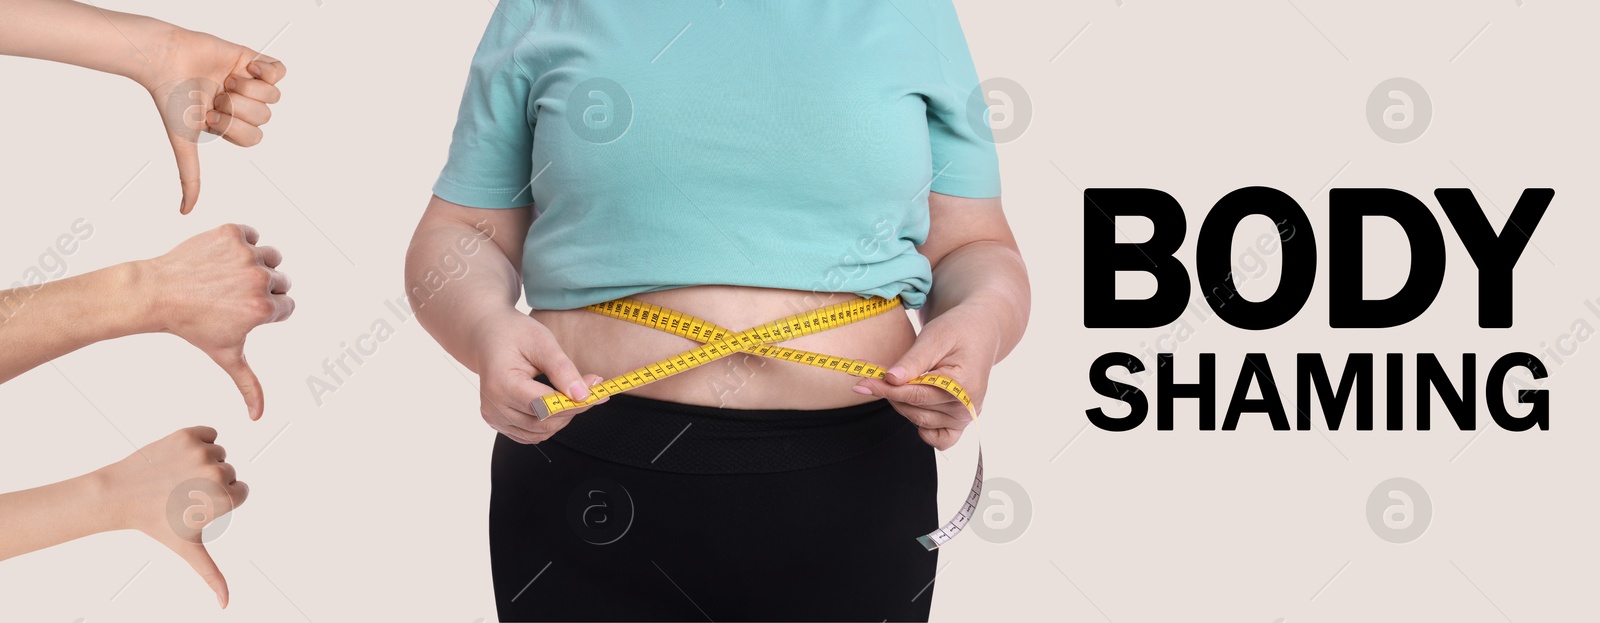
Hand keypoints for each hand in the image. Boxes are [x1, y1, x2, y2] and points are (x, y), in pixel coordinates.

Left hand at [92, 426, 246, 608]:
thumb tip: (225, 605)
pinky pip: (210, 434)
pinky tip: (177, 458)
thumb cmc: (156, 524)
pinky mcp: (188, 434)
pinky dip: (198, 441)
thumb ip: (212, 574)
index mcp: (225, 498)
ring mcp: (202, 452)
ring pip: (218, 453)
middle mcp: (218, 473)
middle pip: (229, 472)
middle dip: (209, 481)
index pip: (241, 491)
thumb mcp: (189, 548)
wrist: (119, 496)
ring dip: (202, 462)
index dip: (219, 500)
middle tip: (180, 493)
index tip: (194, 506)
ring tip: (176, 477)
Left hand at [136, 224, 294, 419]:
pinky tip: (221, 260)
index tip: (238, 313)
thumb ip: (249, 384)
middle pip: (280, 281)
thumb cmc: (192, 327)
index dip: (265, 312)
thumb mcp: (225, 355)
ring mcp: (245, 254)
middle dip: (261, 289)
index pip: (285, 306)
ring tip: (228, 277)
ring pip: (271, 257)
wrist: (156, 293)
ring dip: (257, 265)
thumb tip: (258, 418)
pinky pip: (252, 235)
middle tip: (230, 297)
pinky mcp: (232, 233)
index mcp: (262, 309)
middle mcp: (258, 279)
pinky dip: (241, 244)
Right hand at [137, 28, 285, 213]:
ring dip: (248, 90)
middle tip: (215, 96)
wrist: (165, 58)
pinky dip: (265, 71)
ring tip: (225, 81)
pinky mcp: (253, 59)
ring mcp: (250, 82)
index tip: (210, 116)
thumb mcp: (185, 142)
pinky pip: (281, 71)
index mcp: (231, 125)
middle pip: (265, 118)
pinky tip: (244, 67)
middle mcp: (242, 105)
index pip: (255, 138)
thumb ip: (190, 175)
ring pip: (274, 97)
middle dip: (238, 109)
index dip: (235, 128)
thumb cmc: (171, 99)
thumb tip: (185, 212)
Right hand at [474, 310, 606, 443]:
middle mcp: (494, 406)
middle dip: (572, 409)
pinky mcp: (499, 423)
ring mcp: (495, 417)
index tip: (596, 392)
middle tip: (591, 389)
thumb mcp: (542, 342)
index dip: (573, 403)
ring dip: (562, 417)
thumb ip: (562, 369)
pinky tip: (555, 403)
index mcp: (501, 384)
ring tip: (571, 393)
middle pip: (543, 422)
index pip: (543, 406)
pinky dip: (549, 423)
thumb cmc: (513, 334)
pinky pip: (531, 434)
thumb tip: (583, 394)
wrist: (488, 336)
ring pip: (540, 433)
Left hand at [853, 304, 1000, 449]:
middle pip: (915, 409)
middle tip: (871, 374)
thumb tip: (891, 379)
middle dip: (890, 392)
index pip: (916, 394)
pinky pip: (939, 439)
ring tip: (895, 380)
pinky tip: (913, 406)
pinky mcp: (960, 422)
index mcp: (964, 386)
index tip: (861, 381)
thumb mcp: (935, 336)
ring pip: (920, 421)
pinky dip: (922, 428)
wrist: (979, 333)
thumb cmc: (957, 330)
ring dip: (901, 403)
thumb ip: (914, 360)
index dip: (885, 388)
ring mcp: (965, 417)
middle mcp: (968, 407)